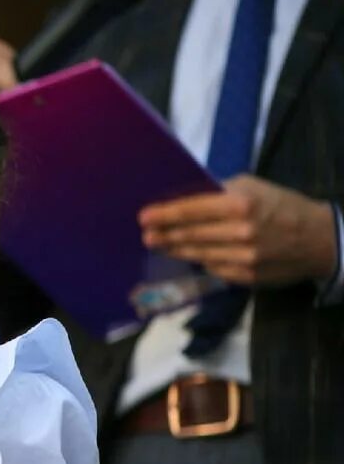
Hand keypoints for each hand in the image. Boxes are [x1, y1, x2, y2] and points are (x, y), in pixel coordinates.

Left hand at [140, 175, 338, 286]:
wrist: (318, 239)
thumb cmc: (282, 206)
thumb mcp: (255, 187)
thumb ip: (221, 192)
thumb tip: (187, 198)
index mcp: (240, 204)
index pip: (191, 210)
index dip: (164, 214)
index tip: (144, 217)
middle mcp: (239, 232)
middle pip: (190, 234)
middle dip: (164, 235)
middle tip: (146, 235)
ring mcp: (242, 257)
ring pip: (197, 254)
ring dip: (175, 250)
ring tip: (159, 245)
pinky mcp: (245, 276)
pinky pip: (213, 268)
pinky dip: (200, 260)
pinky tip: (189, 255)